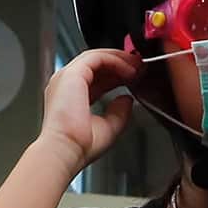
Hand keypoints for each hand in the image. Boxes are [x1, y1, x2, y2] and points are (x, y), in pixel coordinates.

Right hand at [37, 49, 142, 174]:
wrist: (67, 149)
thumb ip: (119, 112)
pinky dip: (116, 60)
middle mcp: (66, 85)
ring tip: (138, 65)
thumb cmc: (80, 145)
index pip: (96, 78)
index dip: (117, 75)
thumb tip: (127, 99)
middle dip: (120, 63)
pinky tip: (130, 69)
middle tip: (140, 67)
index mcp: (71, 97)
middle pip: (96, 65)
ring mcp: (67, 77)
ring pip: (96, 57)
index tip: (136, 77)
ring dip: (120, 59)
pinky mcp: (72, 74)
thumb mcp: (109, 127)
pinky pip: (97, 58)